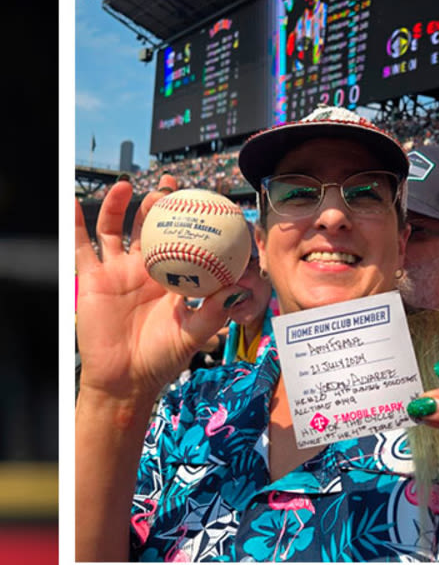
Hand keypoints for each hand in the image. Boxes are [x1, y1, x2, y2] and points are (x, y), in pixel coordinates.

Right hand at [74, 180, 248, 404]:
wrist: (125, 379)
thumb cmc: (162, 359)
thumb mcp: (193, 335)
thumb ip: (215, 313)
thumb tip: (239, 288)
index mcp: (173, 278)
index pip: (186, 242)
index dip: (195, 223)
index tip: (208, 203)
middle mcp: (146, 270)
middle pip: (152, 228)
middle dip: (160, 204)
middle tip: (171, 185)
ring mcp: (117, 272)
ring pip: (117, 230)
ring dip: (120, 206)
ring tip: (129, 185)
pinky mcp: (91, 278)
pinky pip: (80, 246)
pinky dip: (75, 223)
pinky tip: (74, 200)